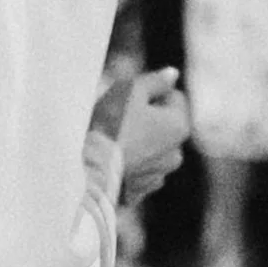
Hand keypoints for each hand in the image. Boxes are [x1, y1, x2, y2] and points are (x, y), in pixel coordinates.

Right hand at [115, 67, 189, 203]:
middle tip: (119, 119)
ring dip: (138, 143)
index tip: (129, 100)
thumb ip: (155, 81)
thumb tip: (173, 74)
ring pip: (151, 150)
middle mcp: (176, 153)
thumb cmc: (110, 125)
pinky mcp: (140, 192)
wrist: (88, 170)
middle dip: (148, 120)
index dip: (151, 93)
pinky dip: (128, 165)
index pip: (174, 97)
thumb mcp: (131, 91)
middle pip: (164, 126)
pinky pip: (137, 172)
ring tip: (112, 141)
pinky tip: (109, 162)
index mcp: (179, 126)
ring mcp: (158, 176)